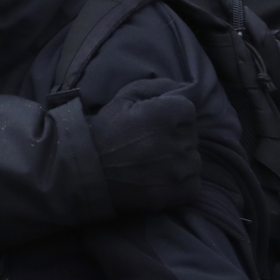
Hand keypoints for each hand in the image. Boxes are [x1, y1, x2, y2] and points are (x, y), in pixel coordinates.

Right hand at [88, 79, 200, 215]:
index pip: (187, 110)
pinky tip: (160, 179)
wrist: (86, 174)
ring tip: (154, 163)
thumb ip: (156, 86)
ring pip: (192, 160)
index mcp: (166, 115)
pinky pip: (193, 184)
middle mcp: (177, 142)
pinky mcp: (177, 193)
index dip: (170, 116)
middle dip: (175, 137)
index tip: (154, 124)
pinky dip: (181, 182)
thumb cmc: (104, 132)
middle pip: (190, 135)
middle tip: (150, 144)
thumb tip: (183, 87)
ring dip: (179, 160)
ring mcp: (179, 170)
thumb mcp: (124, 97)